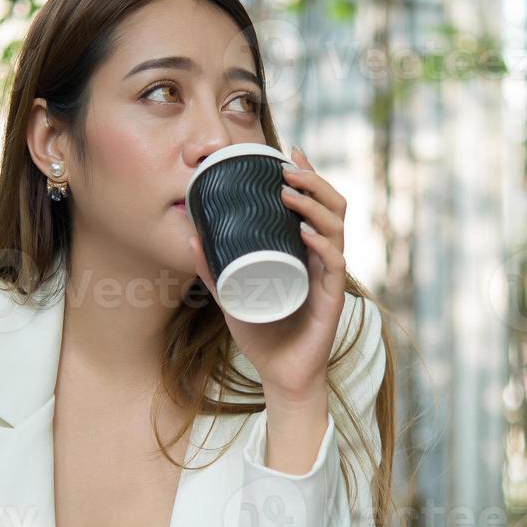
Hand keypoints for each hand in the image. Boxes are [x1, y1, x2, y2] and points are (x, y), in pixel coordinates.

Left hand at [187, 145, 345, 400]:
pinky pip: (334, 265)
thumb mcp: (232, 295)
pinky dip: (323, 245)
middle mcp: (323, 258)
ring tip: (290, 192)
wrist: (280, 375)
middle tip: (288, 169)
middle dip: (313, 182)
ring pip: (336, 229)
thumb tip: (190, 236)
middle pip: (332, 207)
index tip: (289, 152)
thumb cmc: (263, 333)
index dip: (308, 175)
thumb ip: (214, 268)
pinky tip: (307, 233)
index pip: (315, 204)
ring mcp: (329, 277)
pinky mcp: (332, 299)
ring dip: (315, 206)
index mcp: (305, 251)